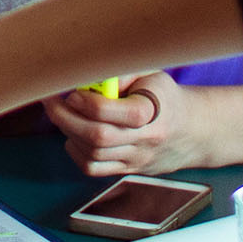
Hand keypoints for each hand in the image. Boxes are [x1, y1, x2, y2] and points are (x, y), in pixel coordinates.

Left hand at [45, 71, 196, 175]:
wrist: (190, 130)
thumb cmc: (163, 96)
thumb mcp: (150, 74)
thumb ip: (122, 72)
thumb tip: (90, 73)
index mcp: (152, 112)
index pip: (111, 113)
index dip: (85, 102)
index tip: (73, 92)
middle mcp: (145, 139)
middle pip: (97, 136)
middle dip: (66, 118)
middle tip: (52, 102)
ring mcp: (136, 158)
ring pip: (92, 154)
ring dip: (69, 133)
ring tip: (62, 115)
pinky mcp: (127, 169)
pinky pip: (93, 169)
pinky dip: (76, 152)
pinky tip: (74, 135)